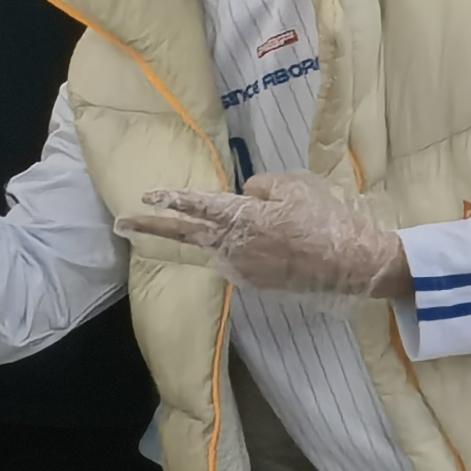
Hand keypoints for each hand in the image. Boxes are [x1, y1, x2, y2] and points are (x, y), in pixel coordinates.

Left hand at [122, 175, 408, 302]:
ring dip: (224, 238)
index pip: (197, 204)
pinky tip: (276, 248)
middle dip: (151, 227)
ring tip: (272, 233)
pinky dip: (245, 251)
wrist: (350, 262)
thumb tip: (243, 196)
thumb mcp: (292, 187)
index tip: (146, 195)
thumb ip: (258, 188)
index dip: (171, 198)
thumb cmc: (323, 219)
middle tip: (120, 223)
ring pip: (218, 245)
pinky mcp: (252, 283)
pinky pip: (239, 260)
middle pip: (185, 233)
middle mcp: (232, 245)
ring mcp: (240, 267)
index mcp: (241, 216)